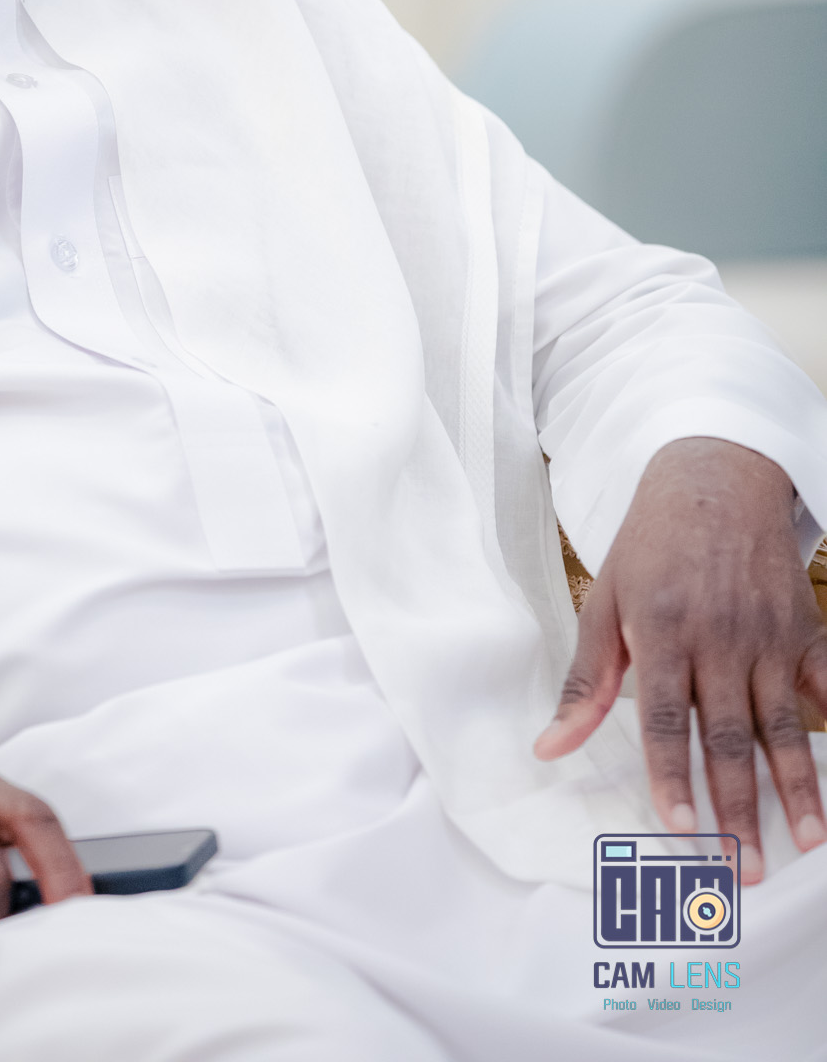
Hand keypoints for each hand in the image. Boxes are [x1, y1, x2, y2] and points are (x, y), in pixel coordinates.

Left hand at [533, 437, 826, 881]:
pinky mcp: (805, 627)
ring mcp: (768, 634)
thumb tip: (548, 749)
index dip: (672, 776)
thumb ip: (586, 682)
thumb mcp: (605, 600)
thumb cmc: (650, 546)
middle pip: (728, 735)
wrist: (713, 480)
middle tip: (741, 869)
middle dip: (737, 806)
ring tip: (806, 843)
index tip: (680, 829)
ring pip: (782, 725)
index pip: (666, 718)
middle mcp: (718, 636)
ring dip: (796, 789)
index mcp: (661, 630)